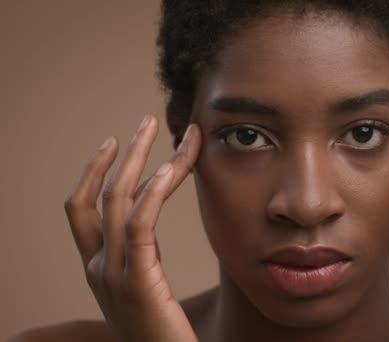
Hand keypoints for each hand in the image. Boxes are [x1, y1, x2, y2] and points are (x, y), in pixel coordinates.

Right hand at [63, 115, 201, 341]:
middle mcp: (98, 268)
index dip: (93, 172)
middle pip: (100, 196)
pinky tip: (170, 168)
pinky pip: (140, 225)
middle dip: (123, 154)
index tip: (113, 142)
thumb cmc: (163, 333)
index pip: (83, 209)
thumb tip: (147, 225)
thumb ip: (140, 257)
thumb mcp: (145, 287)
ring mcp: (113, 276)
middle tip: (146, 121)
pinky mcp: (137, 282)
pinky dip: (153, 192)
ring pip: (120, 201)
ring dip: (140, 159)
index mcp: (98, 268)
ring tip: (161, 129)